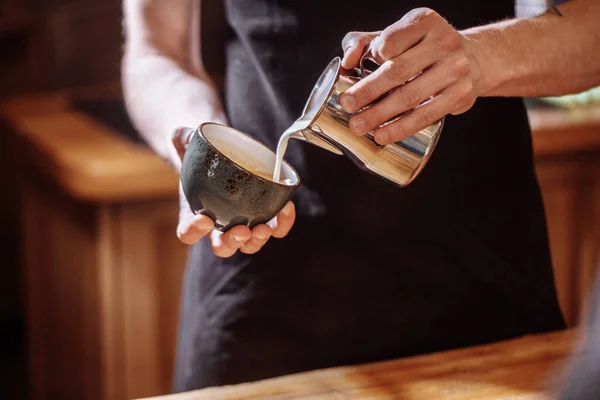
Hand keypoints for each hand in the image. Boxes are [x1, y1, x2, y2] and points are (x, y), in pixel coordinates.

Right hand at [171, 127, 295, 256]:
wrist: (224, 153)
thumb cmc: (203, 154)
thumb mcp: (188, 143)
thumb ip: (182, 139)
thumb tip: (181, 133)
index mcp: (195, 213)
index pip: (188, 233)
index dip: (194, 231)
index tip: (203, 219)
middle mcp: (219, 225)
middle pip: (222, 246)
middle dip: (231, 242)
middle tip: (240, 231)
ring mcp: (243, 223)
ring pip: (249, 244)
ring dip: (256, 240)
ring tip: (262, 229)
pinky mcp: (265, 216)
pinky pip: (275, 228)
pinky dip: (282, 223)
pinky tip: (286, 209)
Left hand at [340, 8, 483, 144]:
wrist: (475, 59)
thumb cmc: (423, 48)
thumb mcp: (397, 35)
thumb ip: (364, 42)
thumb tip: (347, 61)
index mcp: (424, 22)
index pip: (390, 42)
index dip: (371, 57)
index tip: (357, 70)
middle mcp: (444, 42)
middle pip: (397, 71)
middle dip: (367, 91)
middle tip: (347, 104)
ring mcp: (455, 69)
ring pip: (410, 96)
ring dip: (380, 114)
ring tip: (358, 125)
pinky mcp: (460, 95)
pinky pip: (425, 115)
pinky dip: (401, 128)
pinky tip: (382, 135)